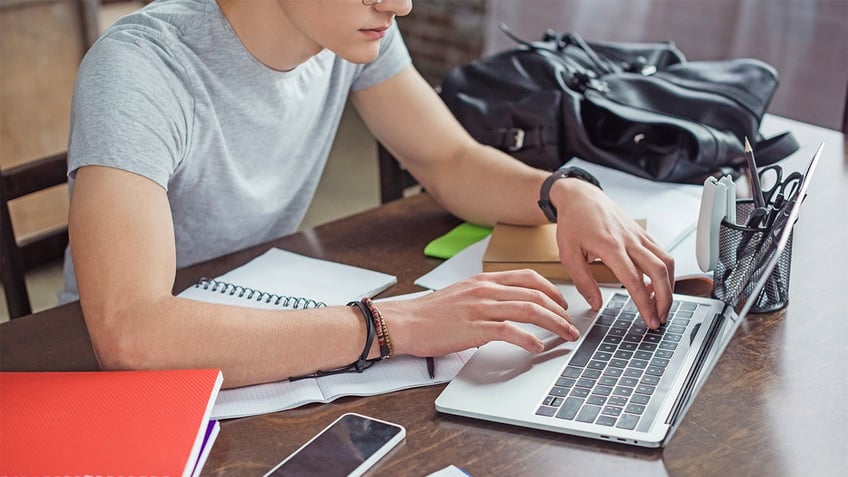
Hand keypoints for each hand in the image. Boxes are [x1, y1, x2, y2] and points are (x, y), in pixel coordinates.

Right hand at [379, 270, 579, 357]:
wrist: (405, 322)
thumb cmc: (430, 313)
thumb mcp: (462, 294)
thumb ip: (485, 296)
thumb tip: (507, 307)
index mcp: (483, 279)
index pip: (528, 277)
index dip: (551, 289)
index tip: (562, 303)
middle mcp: (485, 289)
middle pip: (535, 293)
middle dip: (559, 310)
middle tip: (571, 324)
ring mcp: (481, 307)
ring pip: (529, 310)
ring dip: (553, 324)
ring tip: (566, 336)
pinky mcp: (475, 328)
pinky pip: (510, 331)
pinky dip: (528, 339)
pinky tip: (537, 347)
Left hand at [550, 179, 674, 327]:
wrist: (580, 196)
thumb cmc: (573, 223)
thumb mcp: (567, 254)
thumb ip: (582, 281)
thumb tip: (596, 304)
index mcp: (610, 246)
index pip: (634, 279)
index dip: (644, 303)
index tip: (648, 319)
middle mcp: (629, 240)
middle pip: (659, 271)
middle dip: (665, 298)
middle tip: (660, 318)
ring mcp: (639, 235)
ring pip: (666, 261)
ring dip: (669, 286)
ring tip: (662, 306)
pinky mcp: (642, 233)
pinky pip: (661, 253)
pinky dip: (665, 272)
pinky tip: (656, 286)